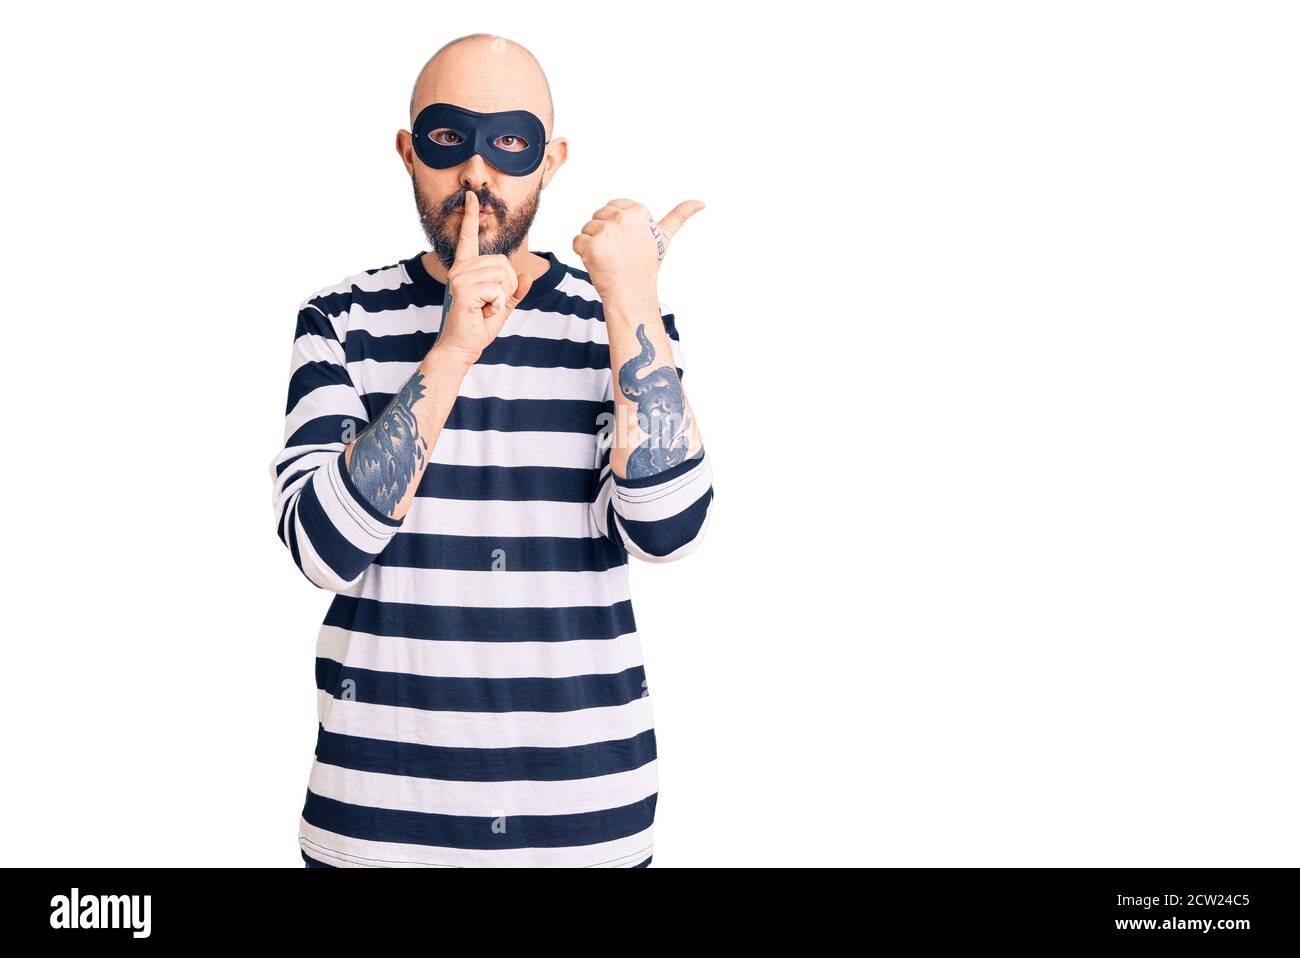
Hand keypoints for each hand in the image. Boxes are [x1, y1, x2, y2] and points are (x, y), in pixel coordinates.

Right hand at [432, 191, 534, 366]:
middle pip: (503, 263)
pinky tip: (482, 312)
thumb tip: (527, 275)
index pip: (468, 237)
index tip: (471, 196)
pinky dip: (497, 305)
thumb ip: (514, 291)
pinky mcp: (463, 289)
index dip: (470, 216)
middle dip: (507, 286)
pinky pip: (497, 290)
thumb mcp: (502, 307)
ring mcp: (459, 277)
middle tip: (491, 303)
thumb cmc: (477, 327)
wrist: (461, 347)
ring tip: (485, 308)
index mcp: (465, 269)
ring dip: (502, 297)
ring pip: (502, 276)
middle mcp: (460, 269)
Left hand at [572, 198, 703, 299]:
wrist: (632, 294)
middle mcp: (622, 218)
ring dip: (593, 245)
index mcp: (638, 212)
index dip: (616, 226)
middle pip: (598, 216)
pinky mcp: (591, 246)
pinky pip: (577, 242)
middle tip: (618, 253)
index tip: (626, 242)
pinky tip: (597, 264)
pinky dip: (582, 254)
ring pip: (587, 229)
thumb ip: (679, 216)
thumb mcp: (664, 238)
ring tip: (609, 259)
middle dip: (604, 234)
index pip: (612, 207)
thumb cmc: (645, 266)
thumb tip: (701, 203)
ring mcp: (606, 232)